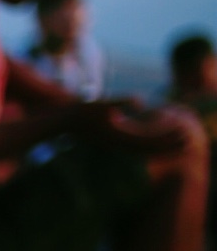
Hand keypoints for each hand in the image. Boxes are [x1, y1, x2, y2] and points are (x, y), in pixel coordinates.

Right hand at [69, 101, 194, 156]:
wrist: (61, 121)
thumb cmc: (79, 110)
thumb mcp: (101, 103)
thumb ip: (121, 102)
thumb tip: (140, 102)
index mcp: (117, 137)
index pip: (148, 141)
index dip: (167, 138)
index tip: (184, 133)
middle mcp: (117, 143)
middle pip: (149, 148)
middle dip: (169, 145)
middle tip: (189, 141)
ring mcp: (114, 143)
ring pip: (142, 149)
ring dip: (160, 147)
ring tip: (175, 142)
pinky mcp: (111, 139)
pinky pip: (134, 145)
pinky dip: (147, 144)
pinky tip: (154, 138)